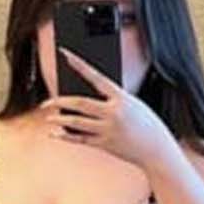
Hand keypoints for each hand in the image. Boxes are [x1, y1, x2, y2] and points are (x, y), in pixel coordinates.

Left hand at [41, 47, 173, 170]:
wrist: (156, 149)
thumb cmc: (146, 124)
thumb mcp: (133, 105)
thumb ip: (112, 100)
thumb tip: (87, 101)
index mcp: (121, 98)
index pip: (95, 76)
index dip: (78, 64)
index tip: (65, 54)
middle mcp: (112, 113)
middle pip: (80, 103)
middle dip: (60, 102)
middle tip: (47, 102)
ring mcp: (107, 130)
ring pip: (77, 122)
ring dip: (60, 119)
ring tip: (48, 117)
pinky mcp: (105, 145)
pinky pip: (81, 139)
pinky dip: (66, 136)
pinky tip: (56, 134)